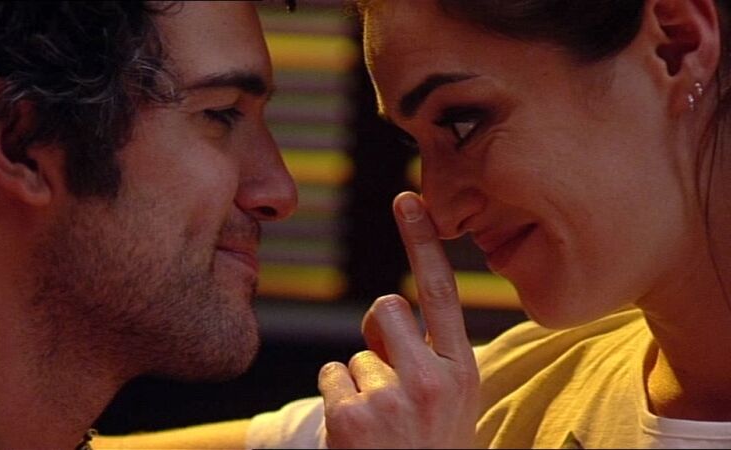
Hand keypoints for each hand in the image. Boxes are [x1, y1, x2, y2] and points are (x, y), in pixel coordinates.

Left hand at [318, 191, 479, 448]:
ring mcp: (392, 399)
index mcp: (463, 370)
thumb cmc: (431, 448)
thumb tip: (387, 315)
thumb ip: (432, 356)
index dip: (422, 241)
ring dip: (358, 380)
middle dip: (378, 332)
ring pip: (355, 352)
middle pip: (385, 307)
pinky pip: (329, 376)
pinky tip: (358, 432)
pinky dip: (336, 399)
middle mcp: (432, 380)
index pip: (441, 292)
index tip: (408, 198)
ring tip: (379, 421)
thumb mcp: (452, 403)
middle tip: (387, 375)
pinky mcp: (352, 417)